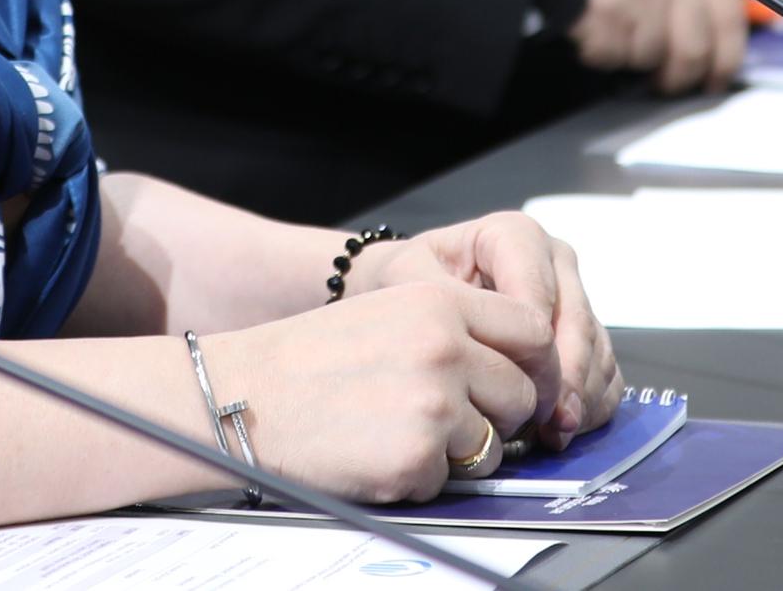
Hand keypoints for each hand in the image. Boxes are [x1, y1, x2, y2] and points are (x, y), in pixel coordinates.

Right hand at [212, 284, 558, 503]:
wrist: (247, 396)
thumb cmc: (312, 358)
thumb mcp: (389, 310)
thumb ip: (456, 328)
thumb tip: (521, 368)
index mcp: (438, 301)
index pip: (532, 331)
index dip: (535, 364)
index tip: (523, 383)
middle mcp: (444, 347)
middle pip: (522, 394)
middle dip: (500, 416)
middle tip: (454, 420)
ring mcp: (433, 404)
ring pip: (493, 445)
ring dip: (460, 451)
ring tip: (403, 432)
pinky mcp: (416, 457)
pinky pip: (449, 481)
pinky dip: (420, 477)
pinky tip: (378, 453)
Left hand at [345, 212, 616, 439]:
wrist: (407, 298)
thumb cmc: (406, 284)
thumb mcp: (409, 279)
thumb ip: (450, 304)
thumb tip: (495, 348)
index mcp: (515, 236)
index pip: (538, 292)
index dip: (535, 344)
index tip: (520, 388)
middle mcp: (552, 262)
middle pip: (576, 321)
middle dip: (566, 376)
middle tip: (550, 422)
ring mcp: (572, 298)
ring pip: (596, 348)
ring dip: (581, 395)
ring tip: (553, 434)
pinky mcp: (582, 335)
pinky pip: (605, 371)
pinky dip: (592, 404)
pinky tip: (563, 431)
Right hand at [570, 0, 751, 93]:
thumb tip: (712, 35)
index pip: (728, 21)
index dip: (724, 60)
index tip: (714, 79)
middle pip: (692, 51)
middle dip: (678, 76)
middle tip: (664, 81)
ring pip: (649, 56)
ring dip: (630, 54)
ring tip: (613, 27)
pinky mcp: (608, 13)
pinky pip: (612, 55)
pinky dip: (600, 51)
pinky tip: (592, 25)